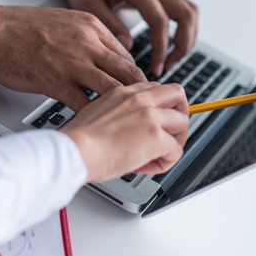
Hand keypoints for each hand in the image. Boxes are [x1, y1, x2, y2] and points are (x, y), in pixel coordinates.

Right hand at [0, 2, 145, 110]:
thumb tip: (100, 53)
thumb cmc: (20, 27)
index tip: (137, 89)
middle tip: (142, 111)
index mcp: (92, 27)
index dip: (133, 75)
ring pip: (114, 90)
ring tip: (124, 123)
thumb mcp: (64, 21)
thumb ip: (86, 37)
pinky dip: (93, 118)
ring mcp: (75, 64)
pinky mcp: (58, 83)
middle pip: (129, 73)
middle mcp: (89, 43)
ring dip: (120, 109)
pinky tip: (96, 125)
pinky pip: (85, 105)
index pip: (126, 54)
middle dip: (139, 95)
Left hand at [54, 0, 198, 78]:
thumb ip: (109, 24)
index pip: (160, 21)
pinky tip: (171, 45)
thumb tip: (129, 46)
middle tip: (168, 66)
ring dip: (188, 37)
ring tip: (172, 59)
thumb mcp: (87, 5)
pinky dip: (184, 29)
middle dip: (183, 44)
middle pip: (186, 14)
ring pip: (190, 11)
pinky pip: (183, 9)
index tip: (156, 68)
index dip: (161, 48)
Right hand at [61, 82, 189, 182]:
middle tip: (168, 135)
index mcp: (124, 92)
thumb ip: (118, 115)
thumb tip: (129, 131)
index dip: (159, 107)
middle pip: (178, 95)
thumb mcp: (98, 112)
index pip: (155, 89)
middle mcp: (140, 99)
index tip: (154, 123)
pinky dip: (166, 163)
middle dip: (179, 115)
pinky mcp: (156, 136)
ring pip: (183, 122)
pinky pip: (176, 151)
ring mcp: (150, 116)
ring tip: (155, 156)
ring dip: (174, 142)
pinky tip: (146, 166)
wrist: (73, 150)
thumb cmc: (78, 140)